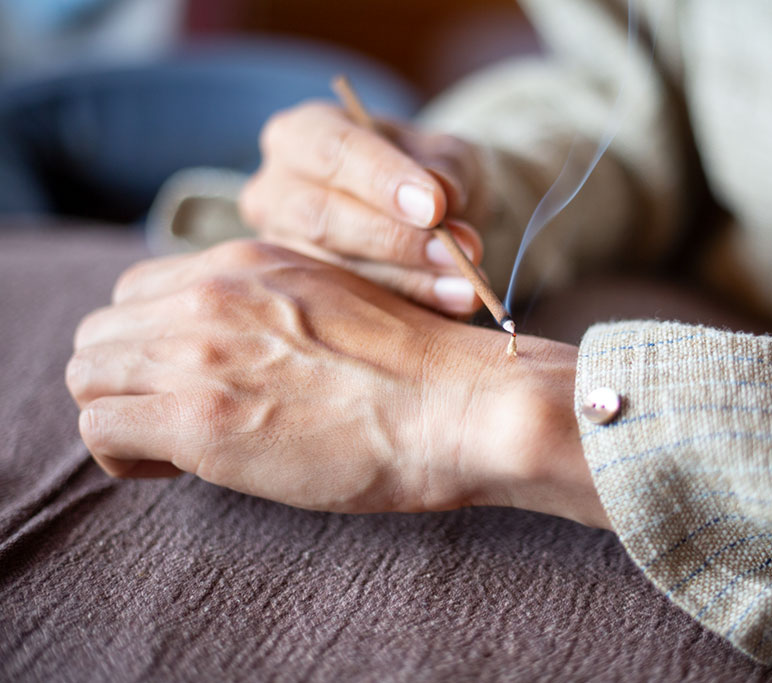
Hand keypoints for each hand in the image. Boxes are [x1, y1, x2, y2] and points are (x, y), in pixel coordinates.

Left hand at [66, 241, 607, 527]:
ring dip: (119, 412)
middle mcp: (211, 293)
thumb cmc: (420, 371)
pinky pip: (101, 428)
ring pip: (88, 374)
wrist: (459, 404)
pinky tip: (174, 469)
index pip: (139, 292)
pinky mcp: (199, 418)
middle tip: (170, 418)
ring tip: (170, 448)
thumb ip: (270, 312)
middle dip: (125, 378)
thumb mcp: (334, 305)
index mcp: (246, 262)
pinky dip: (124, 455)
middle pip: (102, 331)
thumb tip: (236, 354)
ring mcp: (201, 352)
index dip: (150, 343)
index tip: (184, 381)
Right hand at [239, 101, 488, 316]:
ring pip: (335, 273)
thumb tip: (444, 195)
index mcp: (300, 135)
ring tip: (469, 286)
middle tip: (459, 252)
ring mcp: (280, 252)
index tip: (436, 206)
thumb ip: (445, 168)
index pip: (332, 151)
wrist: (434, 215)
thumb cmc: (429, 172)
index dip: (382, 180)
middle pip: (321, 217)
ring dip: (410, 282)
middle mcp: (276, 193)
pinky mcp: (304, 299)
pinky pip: (351, 311)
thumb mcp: (447, 154)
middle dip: (396, 240)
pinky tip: (455, 305)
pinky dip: (412, 310)